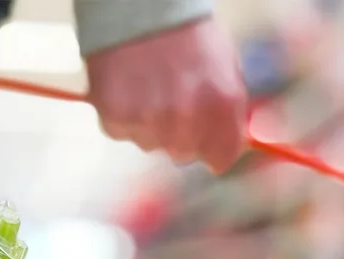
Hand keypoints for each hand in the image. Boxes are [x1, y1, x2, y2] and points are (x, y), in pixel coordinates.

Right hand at [85, 18, 247, 172]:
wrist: (138, 3)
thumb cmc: (186, 32)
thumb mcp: (224, 66)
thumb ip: (228, 111)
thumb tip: (227, 146)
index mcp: (221, 106)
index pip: (222, 159)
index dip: (214, 148)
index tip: (207, 139)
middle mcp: (186, 121)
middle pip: (183, 153)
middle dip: (180, 133)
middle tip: (171, 97)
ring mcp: (149, 124)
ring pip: (151, 144)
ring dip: (151, 123)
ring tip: (147, 84)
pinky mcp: (115, 121)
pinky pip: (123, 132)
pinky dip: (124, 115)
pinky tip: (127, 85)